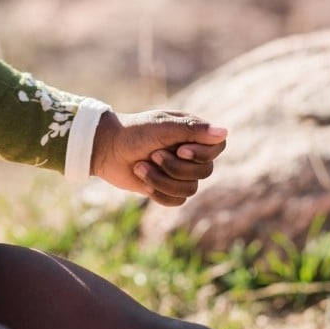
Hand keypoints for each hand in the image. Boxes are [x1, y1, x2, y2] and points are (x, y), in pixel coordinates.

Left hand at [90, 110, 226, 205]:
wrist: (105, 149)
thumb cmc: (133, 132)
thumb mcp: (162, 127)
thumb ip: (192, 130)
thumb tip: (225, 132)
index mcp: (191, 133)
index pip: (217, 147)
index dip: (202, 153)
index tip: (180, 149)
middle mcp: (189, 152)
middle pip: (205, 172)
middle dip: (175, 167)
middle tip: (152, 155)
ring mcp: (178, 171)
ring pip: (190, 189)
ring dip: (162, 180)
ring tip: (141, 167)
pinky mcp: (166, 187)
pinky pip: (177, 201)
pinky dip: (158, 192)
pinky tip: (142, 180)